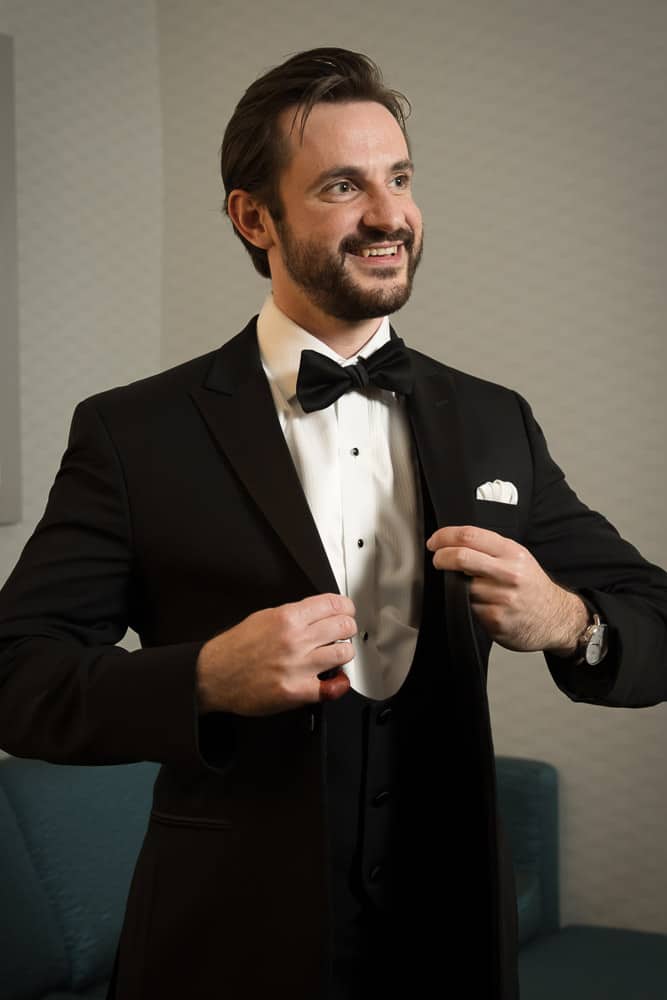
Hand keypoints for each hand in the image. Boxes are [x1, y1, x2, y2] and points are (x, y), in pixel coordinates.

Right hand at [196, 593, 355, 715]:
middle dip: (347, 628)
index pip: (333, 604)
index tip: (346, 611)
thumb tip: (318, 613)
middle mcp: (295, 640)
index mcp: (287, 618)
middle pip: (344, 626)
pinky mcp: (296, 691)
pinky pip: (333, 687)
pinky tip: (335, 679)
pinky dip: (339, 683)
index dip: (345, 607)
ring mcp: (297, 667)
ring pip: (344, 653)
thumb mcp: (262, 617)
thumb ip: (293, 615)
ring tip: (335, 655)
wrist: (213, 676)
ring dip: (343, 653)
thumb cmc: (234, 648)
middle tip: (343, 632)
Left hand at [426, 525, 587, 653]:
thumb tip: (452, 543)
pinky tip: (483, 606)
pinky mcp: (496, 620)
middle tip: (437, 561)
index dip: (444, 536)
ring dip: (457, 588)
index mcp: (512, 552)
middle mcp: (508, 573)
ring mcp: (502, 598)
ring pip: (461, 588)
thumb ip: (490, 549)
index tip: (434, 542)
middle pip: (460, 557)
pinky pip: (469, 610)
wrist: (558, 619)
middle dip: (440, 558)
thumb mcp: (519, 558)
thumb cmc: (532, 586)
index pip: (470, 536)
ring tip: (471, 590)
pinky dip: (468, 608)